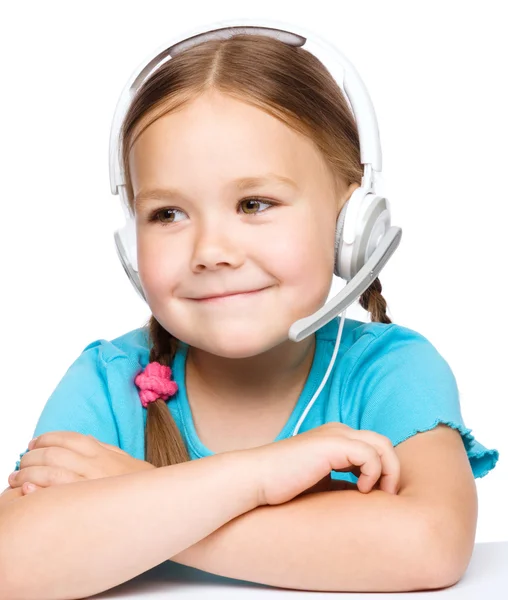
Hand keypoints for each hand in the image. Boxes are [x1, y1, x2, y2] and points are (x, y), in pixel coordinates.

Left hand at [8, 431, 155, 494]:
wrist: (158, 508)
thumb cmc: (140, 487)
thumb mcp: (124, 461)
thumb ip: (103, 449)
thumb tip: (81, 440)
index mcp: (103, 453)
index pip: (68, 438)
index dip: (46, 438)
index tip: (33, 443)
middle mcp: (95, 466)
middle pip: (54, 453)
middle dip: (31, 456)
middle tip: (21, 462)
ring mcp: (90, 486)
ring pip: (49, 472)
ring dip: (27, 473)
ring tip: (16, 478)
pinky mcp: (86, 507)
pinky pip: (56, 495)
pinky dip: (37, 490)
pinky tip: (26, 490)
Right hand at [240, 422, 399, 505]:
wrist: (256, 479)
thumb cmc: (282, 485)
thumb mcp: (320, 483)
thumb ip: (342, 483)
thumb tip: (367, 496)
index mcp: (335, 438)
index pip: (374, 447)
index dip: (383, 471)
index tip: (380, 497)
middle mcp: (338, 431)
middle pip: (383, 443)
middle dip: (391, 470)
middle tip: (386, 497)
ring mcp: (335, 435)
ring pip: (382, 445)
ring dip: (387, 472)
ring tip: (378, 494)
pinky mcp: (331, 444)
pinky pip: (369, 454)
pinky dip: (372, 473)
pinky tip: (361, 490)